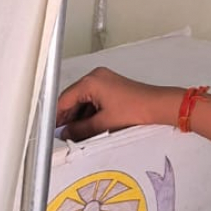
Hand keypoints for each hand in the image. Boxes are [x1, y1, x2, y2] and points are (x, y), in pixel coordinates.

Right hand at [56, 68, 182, 140]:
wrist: (157, 106)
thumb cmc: (136, 108)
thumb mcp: (103, 123)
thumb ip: (80, 129)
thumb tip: (68, 133)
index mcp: (91, 81)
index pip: (64, 99)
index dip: (57, 117)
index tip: (54, 128)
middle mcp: (96, 77)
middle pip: (73, 99)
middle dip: (69, 117)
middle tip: (65, 134)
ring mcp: (104, 80)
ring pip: (83, 100)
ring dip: (79, 116)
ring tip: (78, 133)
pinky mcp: (111, 87)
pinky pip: (93, 99)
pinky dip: (90, 112)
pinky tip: (90, 126)